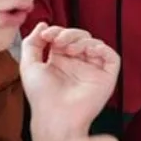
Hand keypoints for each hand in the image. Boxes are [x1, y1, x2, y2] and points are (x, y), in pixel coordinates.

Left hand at [21, 23, 119, 140]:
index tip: (46, 35)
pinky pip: (112, 57)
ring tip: (70, 49)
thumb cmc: (41, 96)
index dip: (57, 31)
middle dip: (69, 33)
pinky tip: (88, 51)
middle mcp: (78, 64)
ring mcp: (93, 70)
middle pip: (80, 37)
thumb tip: (42, 25)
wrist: (54, 115)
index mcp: (61, 61)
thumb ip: (32, 42)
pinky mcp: (106, 77)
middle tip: (58, 40)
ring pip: (95, 43)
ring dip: (82, 40)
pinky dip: (102, 49)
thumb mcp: (28, 65)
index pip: (64, 37)